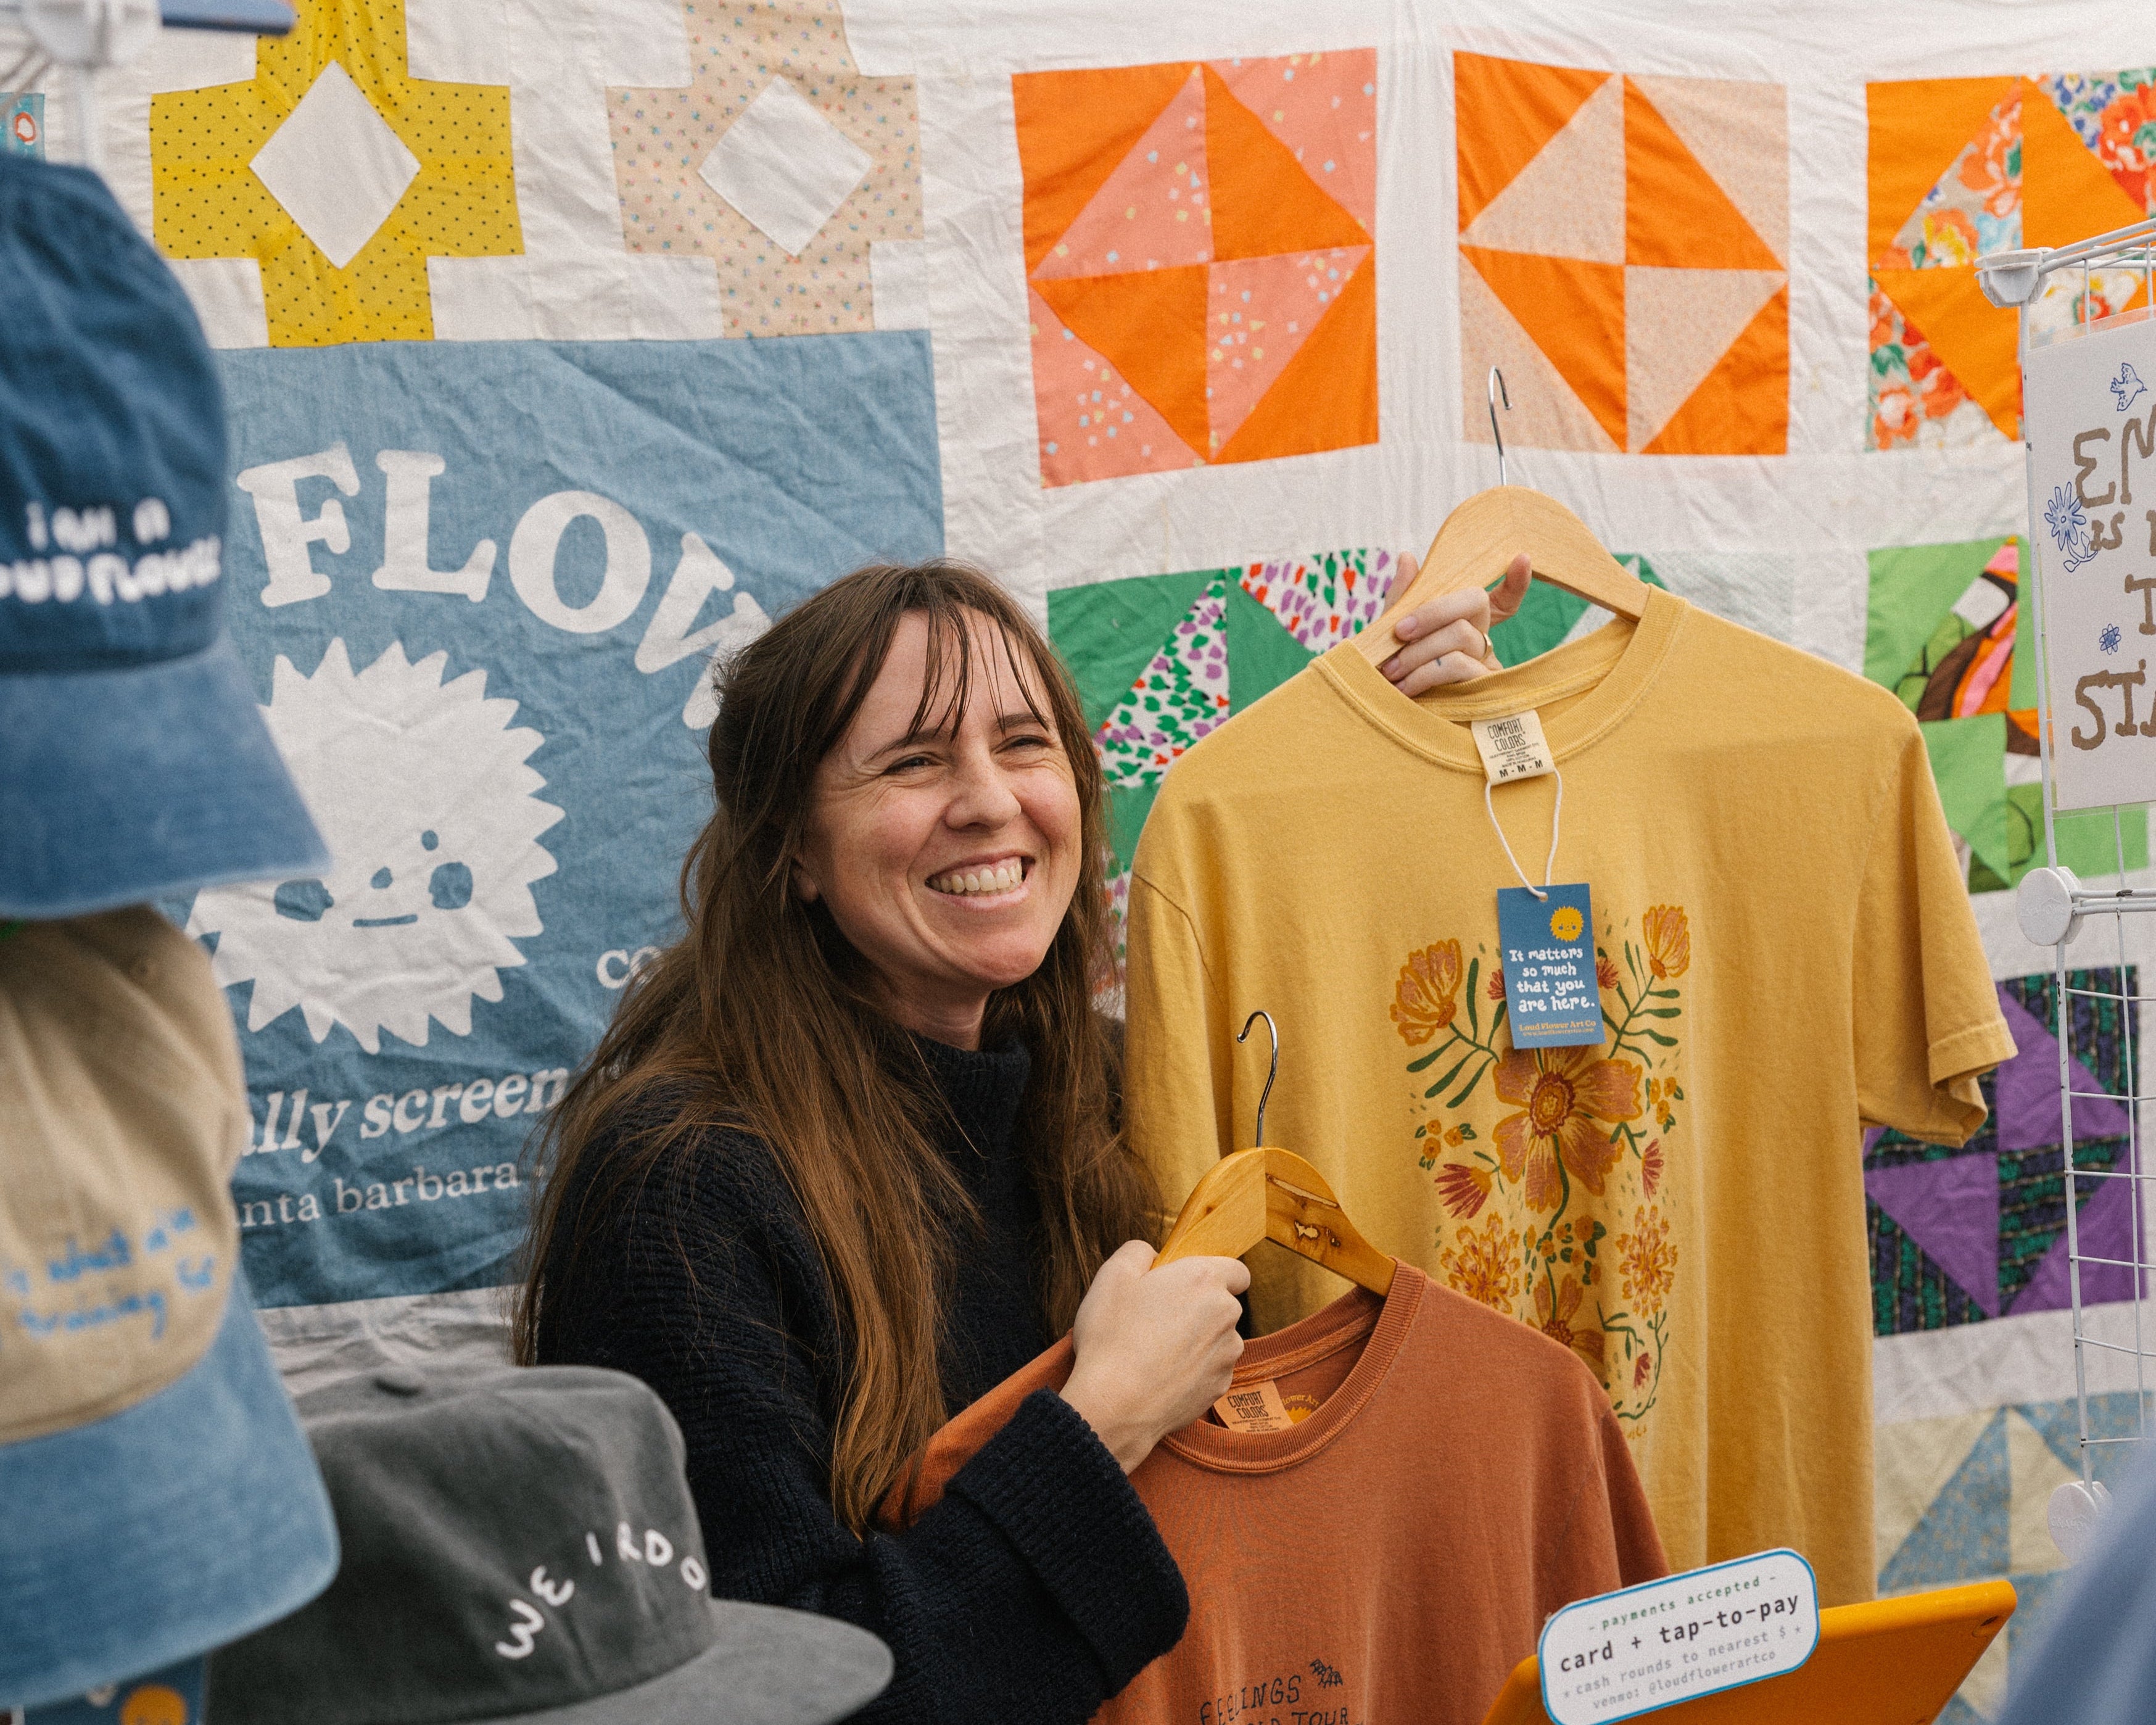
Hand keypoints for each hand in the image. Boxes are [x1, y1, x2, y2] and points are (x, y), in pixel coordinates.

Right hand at [1060, 1240, 1249, 1472]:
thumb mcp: (1112, 1276)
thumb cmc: (1112, 1338)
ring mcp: (1226, 1354)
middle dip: (1198, 1308)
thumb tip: (1151, 1255)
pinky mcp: (1220, 1387)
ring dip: (1197, 1340)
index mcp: (1203, 1280)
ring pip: (1217, 1339)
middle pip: (1222, 1304)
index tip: (1186, 1285)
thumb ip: (1138, 1252)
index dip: (1213, 1274)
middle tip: (1157, 1317)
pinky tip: (1161, 1375)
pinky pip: (1211, 1369)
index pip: (1236, 1270)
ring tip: (1155, 1351)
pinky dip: (1193, 1370)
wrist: (1114, 1406)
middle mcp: (1226, 1315)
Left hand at [1376, 551, 1532, 696]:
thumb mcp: (1391, 635)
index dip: (1516, 582)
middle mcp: (1481, 641)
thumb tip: (1407, 557)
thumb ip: (1402, 599)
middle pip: (1474, 603)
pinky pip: (1459, 666)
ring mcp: (1485, 666)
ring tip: (1390, 671)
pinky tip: (1404, 688)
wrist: (1386, 720)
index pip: (1500, 599)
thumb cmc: (1391, 675)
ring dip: (1419, 650)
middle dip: (1432, 612)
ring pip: (1461, 634)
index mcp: (1463, 623)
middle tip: (1398, 631)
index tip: (1522, 558)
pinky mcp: (1481, 693)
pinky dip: (1424, 672)